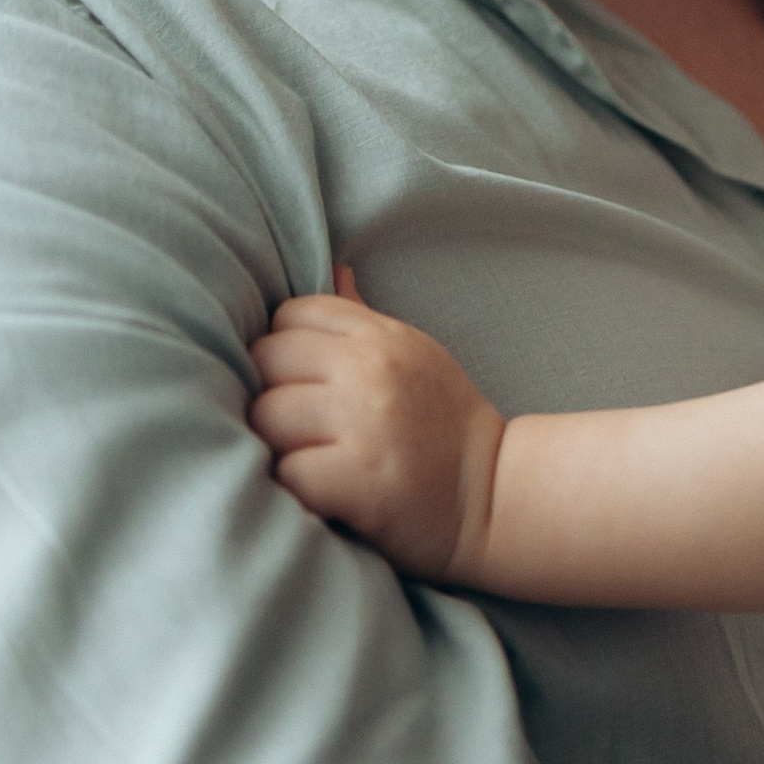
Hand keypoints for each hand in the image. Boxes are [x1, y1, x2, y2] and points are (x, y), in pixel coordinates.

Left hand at [247, 267, 502, 586]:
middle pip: (266, 360)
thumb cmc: (447, 426)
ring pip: (265, 416)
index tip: (303, 384)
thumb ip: (363, 318)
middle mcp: (372, 370)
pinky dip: (292, 488)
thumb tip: (334, 268)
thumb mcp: (416, 354)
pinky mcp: (359, 479)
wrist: (497, 495)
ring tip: (307, 460)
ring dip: (275, 445)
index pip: (290, 314)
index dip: (285, 350)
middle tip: (297, 429)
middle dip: (271, 395)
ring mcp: (365, 424)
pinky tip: (319, 494)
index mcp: (383, 337)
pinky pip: (284, 471)